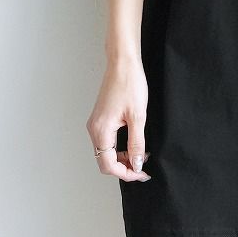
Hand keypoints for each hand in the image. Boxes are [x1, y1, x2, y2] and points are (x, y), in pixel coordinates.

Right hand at [86, 56, 151, 182]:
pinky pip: (107, 140)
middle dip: (124, 167)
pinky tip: (133, 143)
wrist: (123, 63)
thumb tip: (136, 164)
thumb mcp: (138, 116)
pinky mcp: (101, 118)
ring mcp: (96, 123)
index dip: (126, 173)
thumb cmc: (130, 84)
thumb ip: (136, 143)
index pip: (108, 165)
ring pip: (106, 151)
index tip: (141, 173)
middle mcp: (94, 128)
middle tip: (142, 167)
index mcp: (101, 130)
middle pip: (105, 160)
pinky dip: (119, 147)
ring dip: (122, 157)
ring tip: (141, 155)